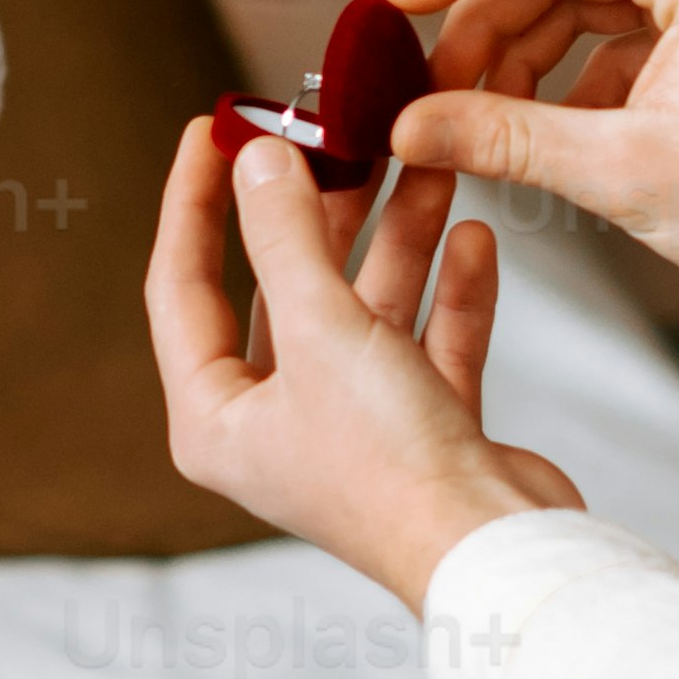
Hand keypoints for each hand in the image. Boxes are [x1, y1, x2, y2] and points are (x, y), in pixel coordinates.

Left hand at [146, 121, 586, 610]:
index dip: (193, 199)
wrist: (496, 550)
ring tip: (427, 163)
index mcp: (217, 418)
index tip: (215, 128)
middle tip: (335, 132)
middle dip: (319, 208)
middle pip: (284, 286)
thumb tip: (256, 159)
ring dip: (399, 236)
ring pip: (365, 306)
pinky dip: (450, 292)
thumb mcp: (322, 328)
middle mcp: (278, 423)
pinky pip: (429, 340)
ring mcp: (353, 427)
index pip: (182, 285)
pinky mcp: (424, 430)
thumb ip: (284, 234)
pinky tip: (472, 238)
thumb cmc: (391, 467)